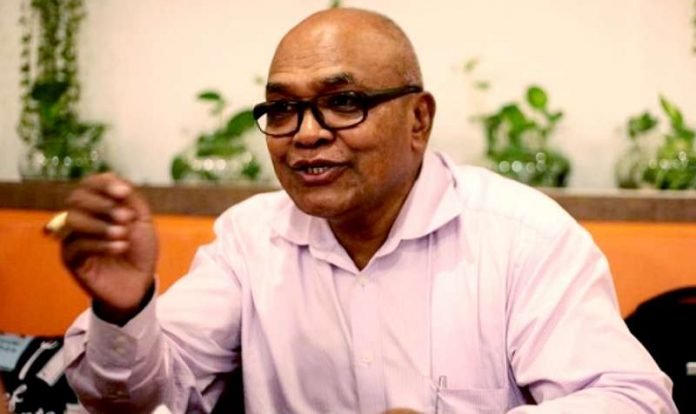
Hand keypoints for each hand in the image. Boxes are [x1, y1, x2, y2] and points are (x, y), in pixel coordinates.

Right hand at [61, 173, 157, 323]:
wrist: (140, 284)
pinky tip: (120, 247)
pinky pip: (76, 245)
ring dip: (101, 224)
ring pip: (73, 220)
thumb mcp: (143, 221)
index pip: (89, 184)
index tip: (124, 193)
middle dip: (104, 205)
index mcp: (98, 206)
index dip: (104, 184)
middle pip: (77, 198)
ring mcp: (73, 238)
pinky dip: (100, 243)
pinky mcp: (71, 260)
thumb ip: (131, 199)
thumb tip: (112, 176)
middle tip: (127, 218)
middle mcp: (82, 218)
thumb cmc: (140, 251)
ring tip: (123, 234)